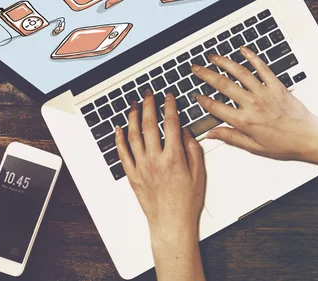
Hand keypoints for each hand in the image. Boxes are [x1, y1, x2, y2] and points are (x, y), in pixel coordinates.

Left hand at [115, 91, 204, 243]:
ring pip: (133, 135)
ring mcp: (142, 167)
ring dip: (133, 117)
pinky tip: (118, 129)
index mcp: (174, 157)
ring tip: (134, 105)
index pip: (171, 124)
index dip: (170, 107)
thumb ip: (192, 149)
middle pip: (150, 125)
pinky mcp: (133, 175)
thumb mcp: (199, 173)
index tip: (169, 97)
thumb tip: (185, 132)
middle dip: (149, 105)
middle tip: (148, 94)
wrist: (171, 223)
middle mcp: (155, 160)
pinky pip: (122, 153)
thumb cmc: (186, 202)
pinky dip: (119, 139)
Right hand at [191, 45, 317, 160]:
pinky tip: (243, 50)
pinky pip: (262, 67)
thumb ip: (231, 137)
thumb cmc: (284, 143)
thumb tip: (212, 134)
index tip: (196, 96)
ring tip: (213, 57)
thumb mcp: (253, 147)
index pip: (216, 107)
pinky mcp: (276, 85)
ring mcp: (264, 92)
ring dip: (224, 62)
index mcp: (244, 121)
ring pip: (240, 72)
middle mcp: (252, 104)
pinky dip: (252, 57)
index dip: (203, 100)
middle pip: (223, 85)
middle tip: (195, 69)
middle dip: (206, 75)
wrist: (307, 136)